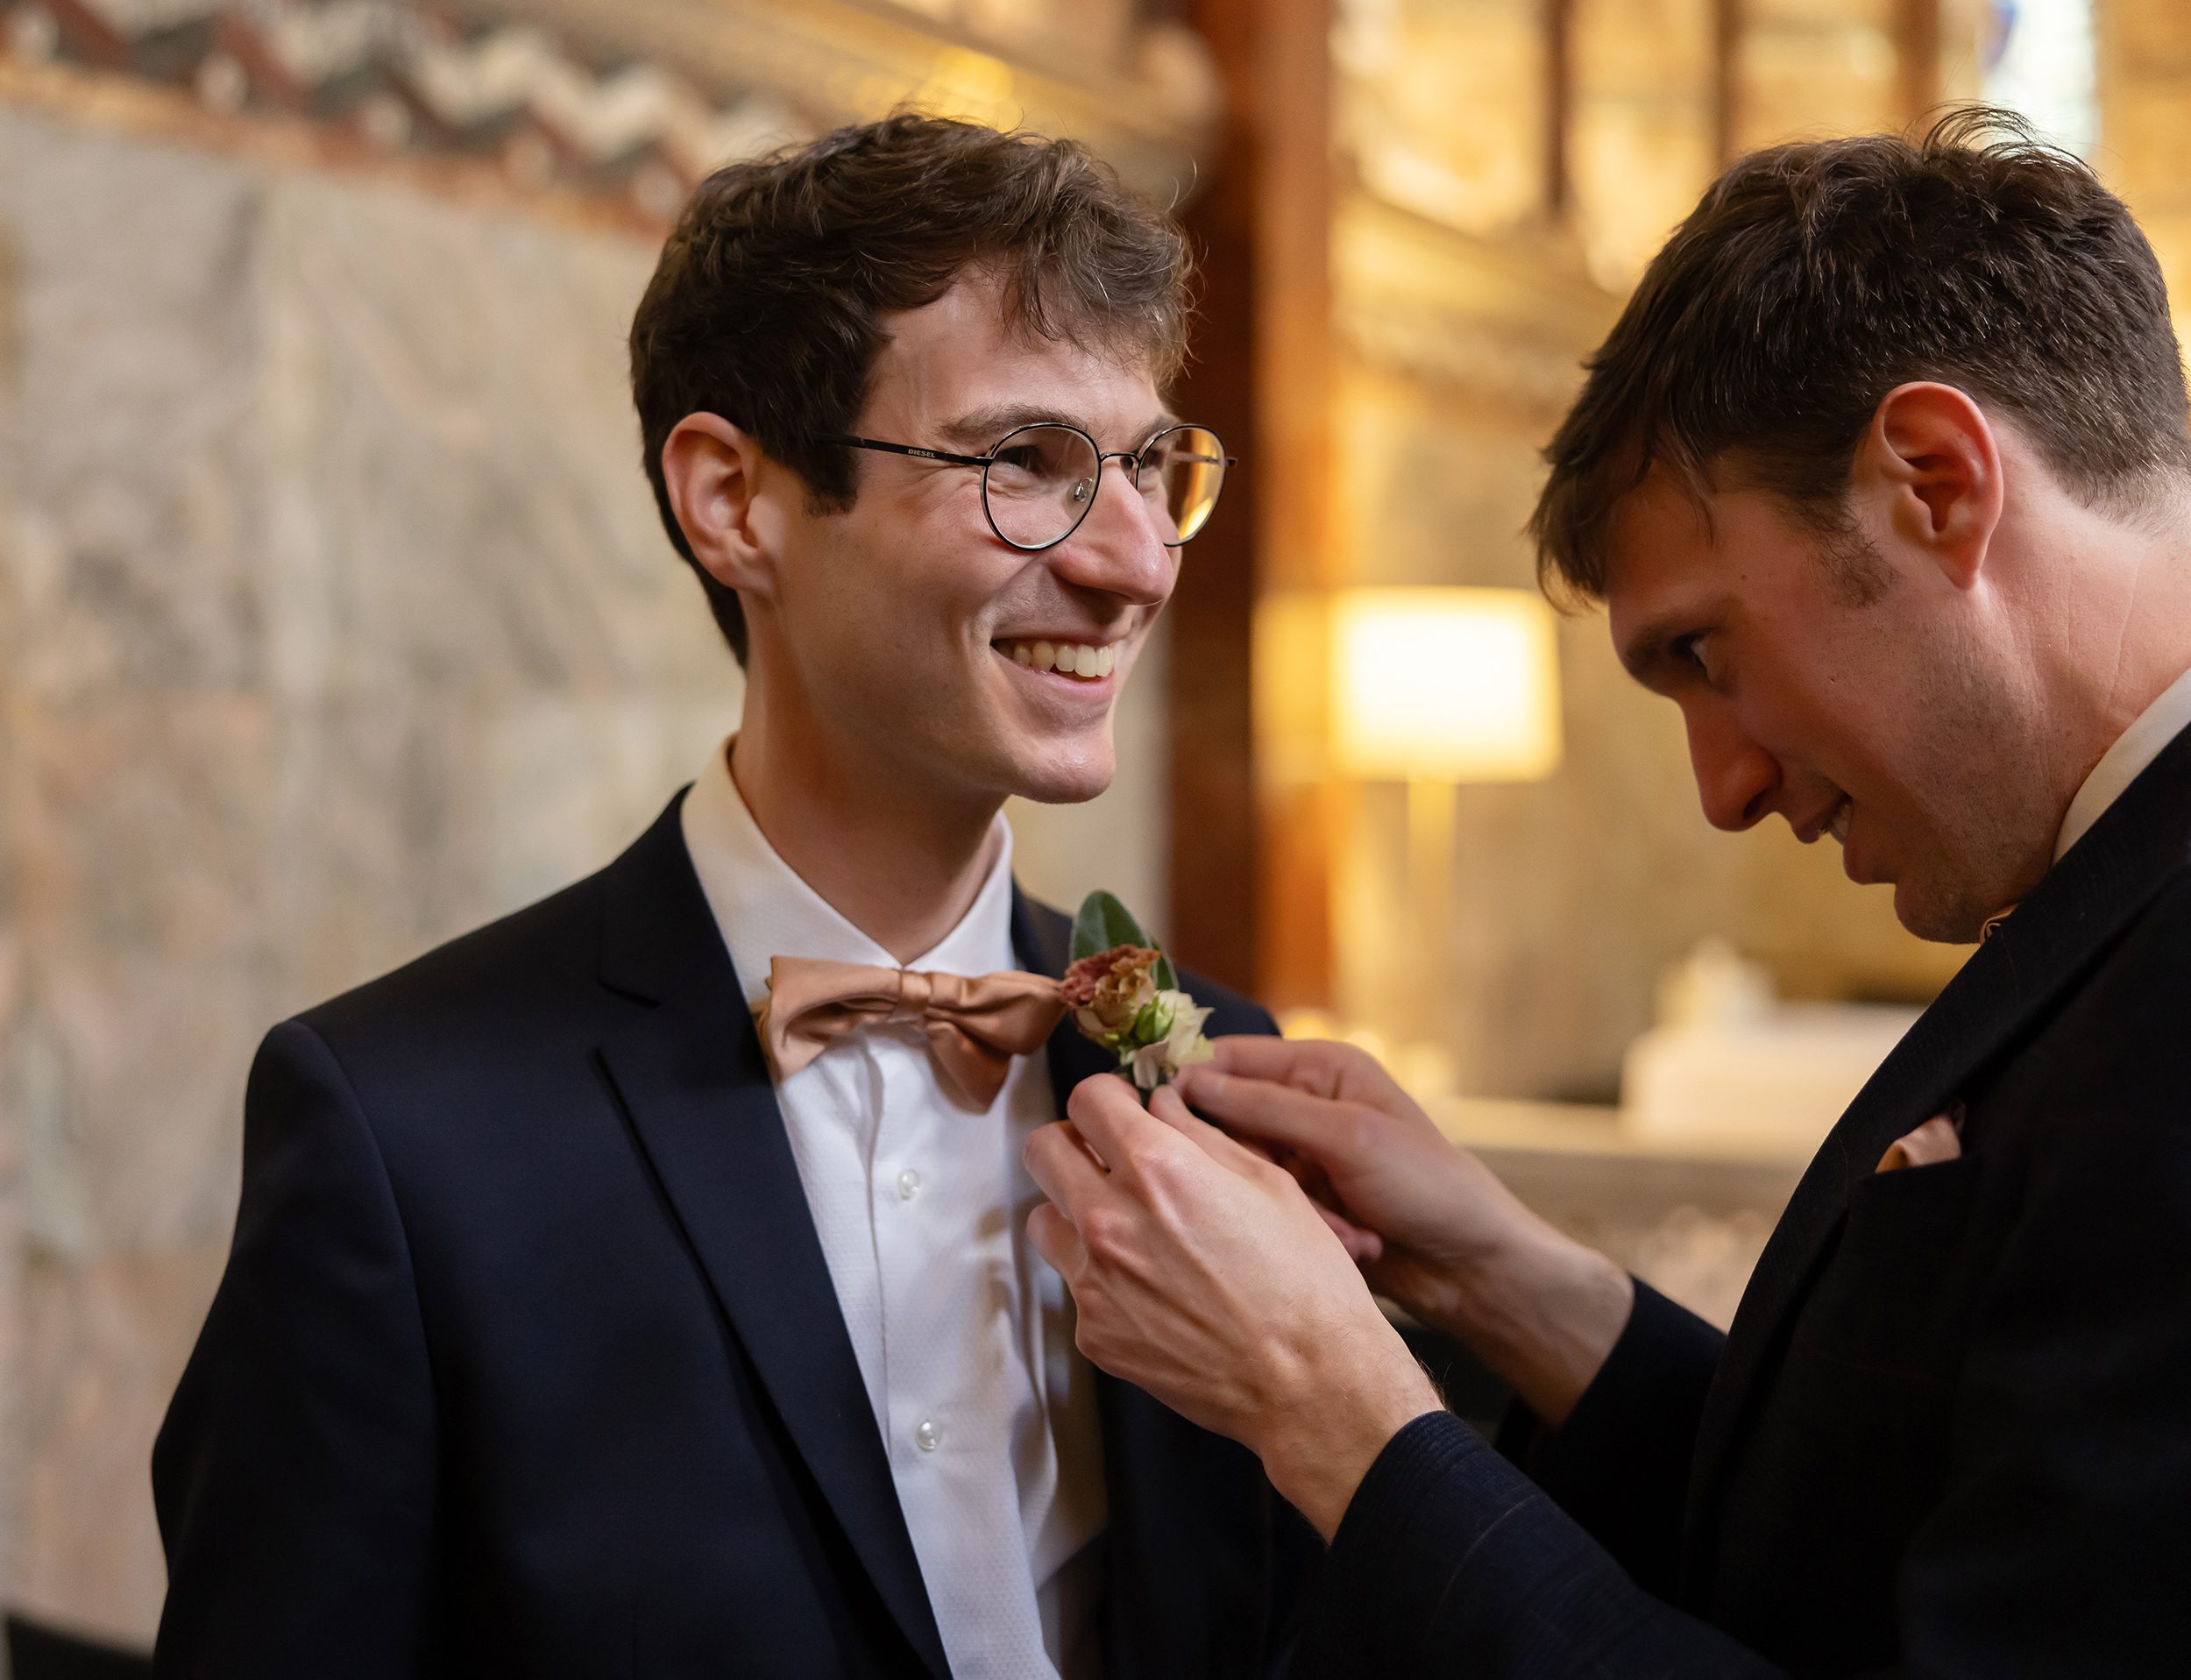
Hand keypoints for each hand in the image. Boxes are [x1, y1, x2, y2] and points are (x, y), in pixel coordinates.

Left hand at [1025, 1075, 1443, 1539]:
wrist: (1309, 1382)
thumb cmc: (1305, 1280)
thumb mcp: (1269, 1183)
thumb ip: (1200, 1136)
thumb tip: (1161, 1107)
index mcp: (1158, 1169)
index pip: (1086, 1098)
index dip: (1107, 1097)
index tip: (1123, 1111)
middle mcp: (1110, 1220)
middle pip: (1041, 1151)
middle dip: (1073, 1144)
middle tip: (1109, 1159)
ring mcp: (1094, 1283)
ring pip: (1044, 1220)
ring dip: (1074, 1212)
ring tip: (1128, 1229)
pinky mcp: (1093, 1335)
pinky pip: (1074, 1285)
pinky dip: (1101, 1278)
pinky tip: (1153, 1291)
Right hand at [1175, 1038, 1631, 1426]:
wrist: (1473, 1268)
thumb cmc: (1429, 1187)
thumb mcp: (1349, 1138)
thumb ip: (1267, 1109)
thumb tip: (1188, 1084)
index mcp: (1319, 1068)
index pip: (1227, 1059)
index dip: (1189, 1084)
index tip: (1158, 1122)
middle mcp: (1303, 1105)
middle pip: (1224, 1120)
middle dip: (1247, 1163)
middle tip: (1283, 1191)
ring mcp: (1301, 1157)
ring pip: (1241, 1171)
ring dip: (1280, 1203)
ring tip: (1340, 1225)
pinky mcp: (1302, 1205)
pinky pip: (1263, 1209)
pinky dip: (1296, 1228)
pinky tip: (1348, 1243)